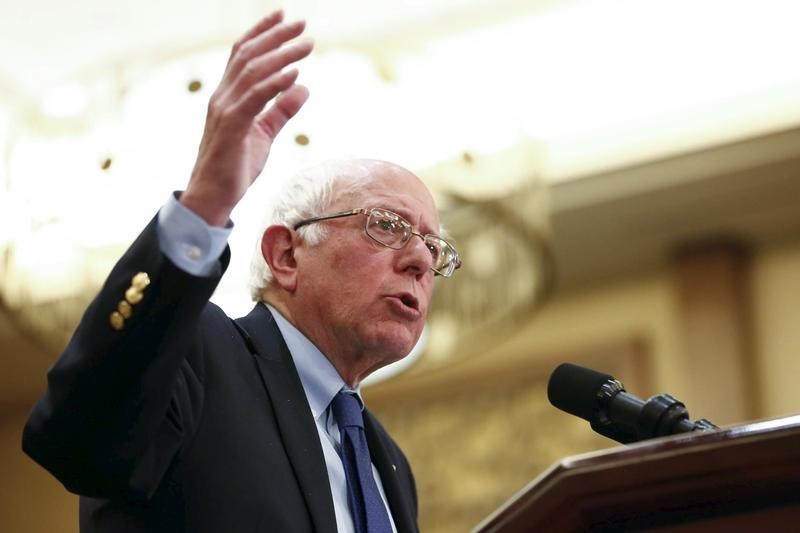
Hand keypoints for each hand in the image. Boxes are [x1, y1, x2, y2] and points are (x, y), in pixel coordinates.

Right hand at [181, 10, 312, 225]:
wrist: (213, 197)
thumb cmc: (235, 167)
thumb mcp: (264, 134)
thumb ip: (282, 110)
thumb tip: (303, 87)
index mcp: (228, 96)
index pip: (242, 54)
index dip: (262, 32)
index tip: (283, 15)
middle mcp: (222, 96)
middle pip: (249, 55)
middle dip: (276, 36)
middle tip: (302, 23)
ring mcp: (225, 110)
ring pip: (253, 72)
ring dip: (282, 55)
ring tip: (307, 44)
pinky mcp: (232, 127)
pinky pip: (255, 99)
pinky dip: (275, 84)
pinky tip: (294, 74)